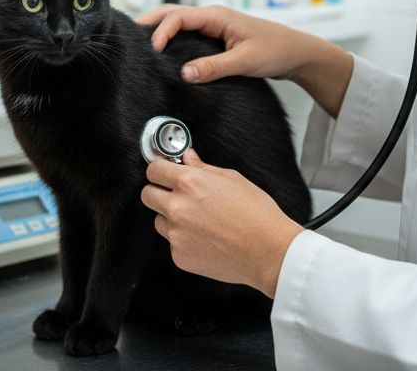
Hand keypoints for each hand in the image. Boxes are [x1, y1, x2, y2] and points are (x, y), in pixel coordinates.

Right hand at [136, 4, 320, 82]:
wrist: (297, 53)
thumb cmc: (276, 51)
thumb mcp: (244, 61)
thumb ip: (213, 67)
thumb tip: (183, 74)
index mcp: (217, 16)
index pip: (179, 17)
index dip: (161, 31)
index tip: (153, 51)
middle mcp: (213, 16)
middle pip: (173, 13)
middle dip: (151, 21)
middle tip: (129, 35)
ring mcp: (215, 25)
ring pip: (179, 21)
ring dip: (160, 28)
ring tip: (139, 41)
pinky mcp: (217, 36)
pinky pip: (188, 32)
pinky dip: (172, 36)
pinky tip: (163, 49)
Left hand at [140, 149, 302, 298]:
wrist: (269, 252)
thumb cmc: (257, 215)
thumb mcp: (233, 180)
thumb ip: (204, 168)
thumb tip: (188, 158)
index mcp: (190, 183)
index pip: (154, 169)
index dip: (160, 170)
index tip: (164, 173)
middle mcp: (178, 208)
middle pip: (147, 195)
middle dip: (159, 192)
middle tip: (176, 195)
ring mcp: (176, 234)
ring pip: (159, 221)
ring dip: (171, 218)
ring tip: (199, 221)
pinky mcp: (179, 256)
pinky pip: (172, 243)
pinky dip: (184, 240)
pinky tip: (206, 238)